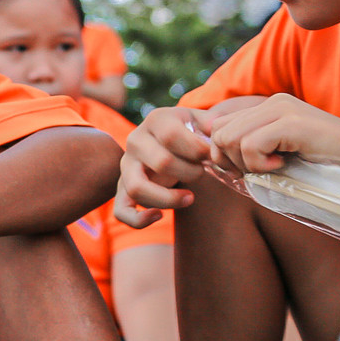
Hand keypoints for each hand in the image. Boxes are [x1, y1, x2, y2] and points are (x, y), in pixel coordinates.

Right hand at [115, 105, 214, 225]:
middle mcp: (135, 141)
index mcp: (155, 120)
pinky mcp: (122, 189)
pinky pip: (122, 211)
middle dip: (191, 173)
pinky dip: (139, 219)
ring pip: (137, 188)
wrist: (165, 140)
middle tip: (203, 173)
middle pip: (161, 163)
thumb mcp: (200, 121)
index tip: (213, 156)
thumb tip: (217, 133)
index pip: (171, 136)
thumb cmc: (188, 133)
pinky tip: (159, 216)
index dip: (198, 150)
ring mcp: (126, 166)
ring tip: (189, 198)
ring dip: (169, 199)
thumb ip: (212, 124)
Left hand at [208, 92, 339, 173]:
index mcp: (267, 106)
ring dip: (247, 163)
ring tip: (273, 166)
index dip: (223, 152)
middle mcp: (271, 102)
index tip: (244, 168)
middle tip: (257, 170)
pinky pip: (250, 145)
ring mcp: (281, 109)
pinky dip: (259, 164)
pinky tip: (281, 164)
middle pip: (220, 133)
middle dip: (230, 160)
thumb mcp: (278, 150)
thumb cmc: (319, 159)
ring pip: (230, 139)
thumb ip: (249, 145)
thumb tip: (213, 155)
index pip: (220, 125)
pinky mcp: (290, 122)